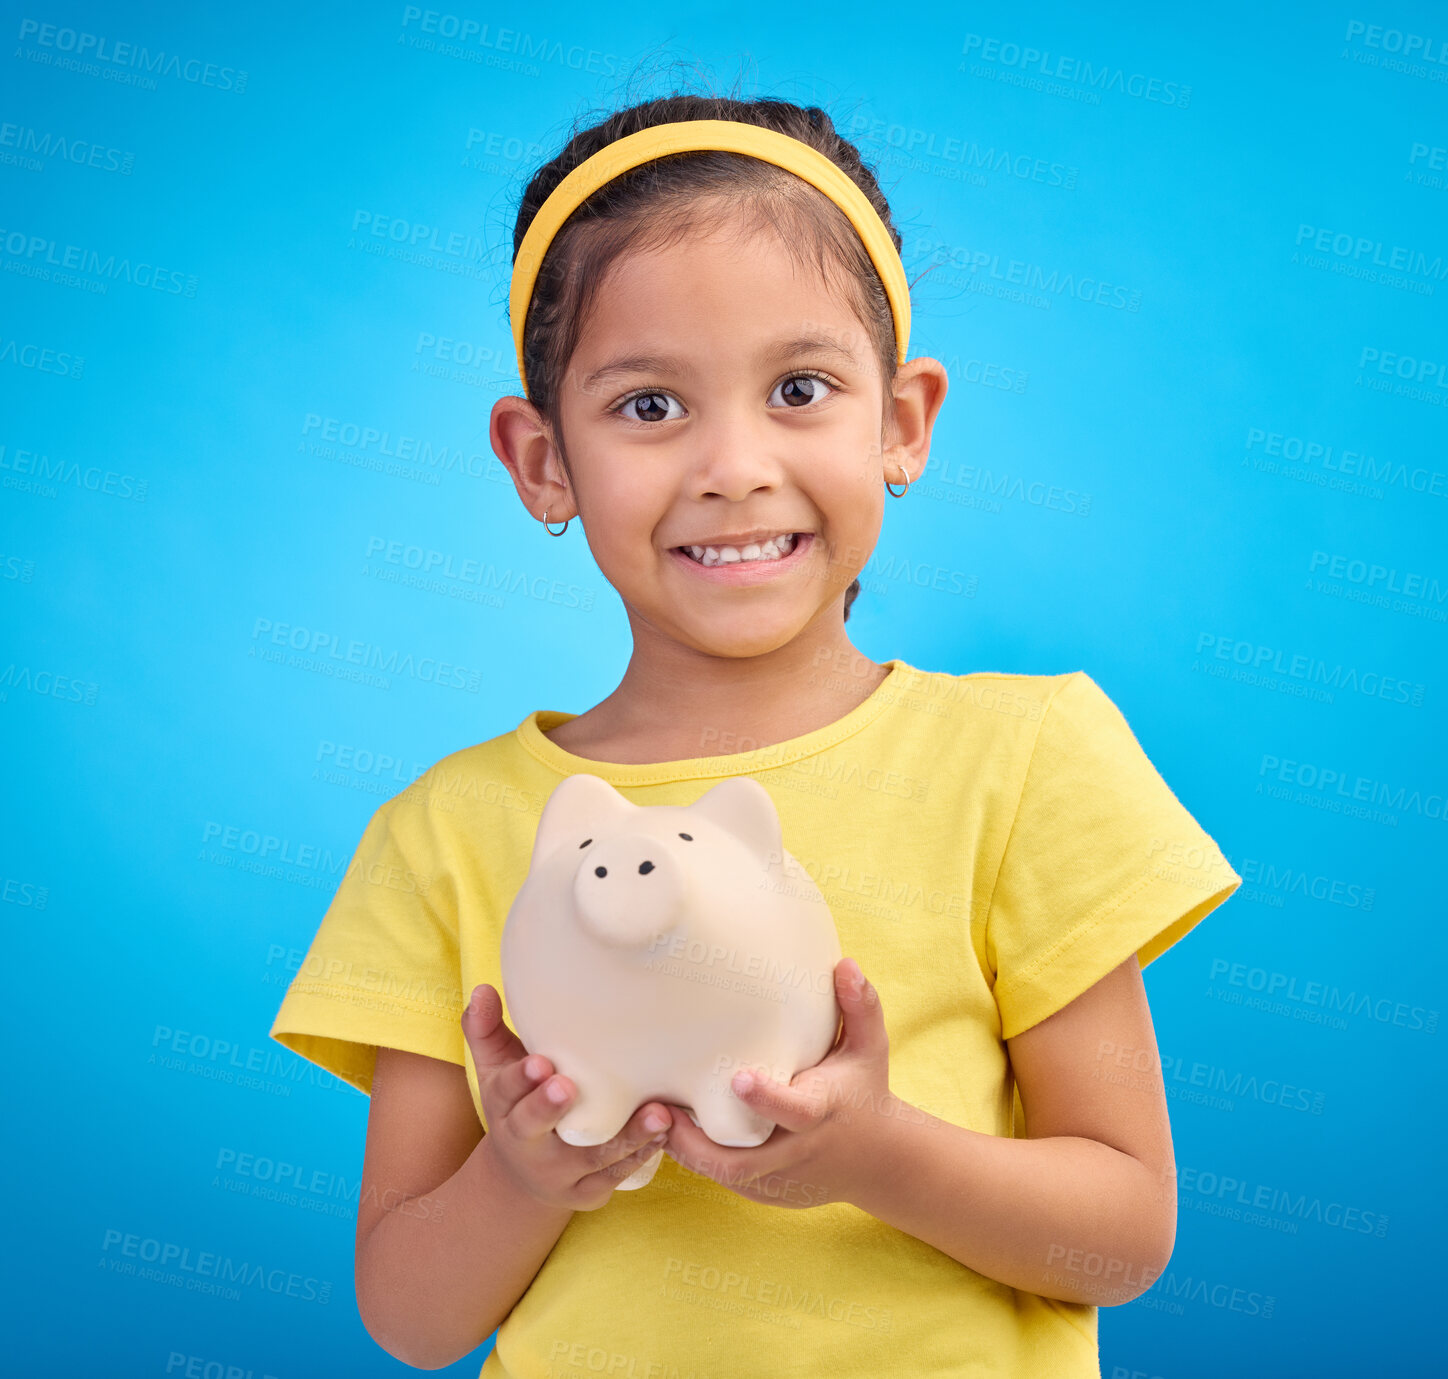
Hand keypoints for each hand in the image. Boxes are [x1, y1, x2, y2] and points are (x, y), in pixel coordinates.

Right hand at [461, 983, 673, 1211]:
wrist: (521, 1179)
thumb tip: (482, 988)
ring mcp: (559, 1172)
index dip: (522, 1079)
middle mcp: (528, 1144)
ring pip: (591, 1155)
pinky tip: (666, 1130)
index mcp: (505, 1109)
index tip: (540, 1062)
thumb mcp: (496, 1070)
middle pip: (535, 1127)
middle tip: (569, 1086)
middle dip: (549, 1108)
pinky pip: (616, 1174)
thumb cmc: (518, 1104)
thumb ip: (486, 1028)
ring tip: (657, 1114)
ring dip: (626, 1135)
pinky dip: (642, 1153)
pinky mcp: (588, 1191)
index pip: (507, 1092)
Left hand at [660, 957, 895, 1209]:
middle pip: (746, 1160)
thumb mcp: (869, 1047)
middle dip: (698, 1142)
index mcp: (821, 1111)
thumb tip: (844, 965)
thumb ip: (860, 1006)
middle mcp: (799, 1150)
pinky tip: (667, 1131)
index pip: (794, 1112)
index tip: (736, 1078)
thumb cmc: (863, 1089)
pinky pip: (724, 1180)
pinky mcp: (766, 1191)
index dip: (765, 1099)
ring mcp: (781, 1178)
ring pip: (726, 1176)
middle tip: (660, 1109)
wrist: (878, 1160)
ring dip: (685, 1151)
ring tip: (650, 1117)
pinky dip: (695, 1159)